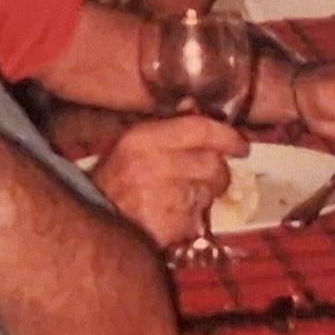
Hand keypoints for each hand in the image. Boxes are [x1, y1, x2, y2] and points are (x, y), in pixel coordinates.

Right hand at [92, 115, 244, 246]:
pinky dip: (191, 220)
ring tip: (178, 198)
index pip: (200, 129)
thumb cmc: (114, 181)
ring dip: (202, 197)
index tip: (241, 145)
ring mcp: (163, 199)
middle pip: (213, 165)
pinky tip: (172, 217)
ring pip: (209, 193)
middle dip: (217, 173)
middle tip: (206, 178)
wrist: (92, 228)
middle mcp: (154, 166)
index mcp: (143, 140)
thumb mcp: (132, 146)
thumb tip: (196, 107)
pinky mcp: (170, 228)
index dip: (228, 136)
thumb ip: (167, 127)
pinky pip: (198, 219)